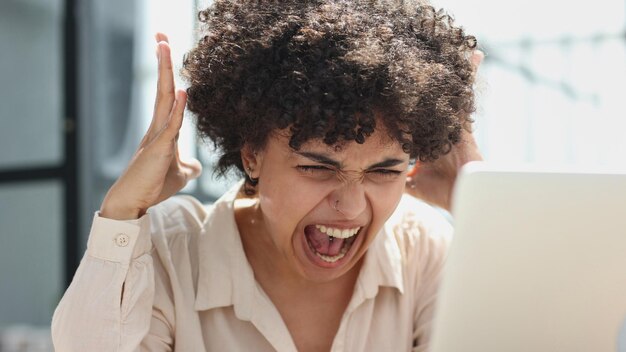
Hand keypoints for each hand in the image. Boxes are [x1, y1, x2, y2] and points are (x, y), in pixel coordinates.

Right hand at [99, 33, 201, 219]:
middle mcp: (157, 127)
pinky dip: (179, 109)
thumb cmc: (153, 186)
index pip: (167, 95)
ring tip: (164, 47)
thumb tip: (197, 167)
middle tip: (161, 35)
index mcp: (162, 129)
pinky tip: (185, 92)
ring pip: (164, 99)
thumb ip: (189, 167)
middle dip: (163, 62)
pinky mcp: (158, 150)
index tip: (164, 48)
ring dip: (166, 73)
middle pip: (163, 88)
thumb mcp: (179, 175)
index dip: (167, 72)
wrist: (133, 202)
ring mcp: (156, 136)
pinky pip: (171, 126)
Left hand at [404, 50, 483, 211]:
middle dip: (435, 80)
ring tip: (460, 47)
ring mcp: (454, 124)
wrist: (466, 199)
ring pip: (452, 92)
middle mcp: (443, 127)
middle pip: (436, 99)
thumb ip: (400, 177)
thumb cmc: (443, 192)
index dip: (410, 100)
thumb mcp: (414, 183)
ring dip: (456, 70)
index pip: (418, 114)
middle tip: (428, 57)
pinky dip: (468, 75)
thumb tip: (380, 178)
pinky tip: (473, 56)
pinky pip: (465, 95)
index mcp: (432, 137)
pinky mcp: (465, 123)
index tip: (399, 86)